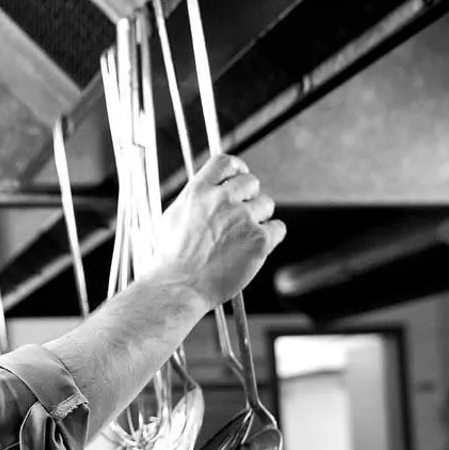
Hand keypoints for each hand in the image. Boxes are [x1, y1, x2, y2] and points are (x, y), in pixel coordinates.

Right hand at [151, 154, 285, 309]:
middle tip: (242, 216)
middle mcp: (221, 200)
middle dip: (249, 197)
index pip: (226, 162)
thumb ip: (194, 201)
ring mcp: (242, 219)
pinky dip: (270, 237)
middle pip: (251, 181)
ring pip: (266, 204)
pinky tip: (255, 248)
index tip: (239, 177)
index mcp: (198, 192)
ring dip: (259, 218)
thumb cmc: (170, 261)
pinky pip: (278, 228)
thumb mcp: (172, 219)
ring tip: (243, 238)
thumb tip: (206, 193)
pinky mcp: (259, 240)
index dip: (237, 169)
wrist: (178, 287)